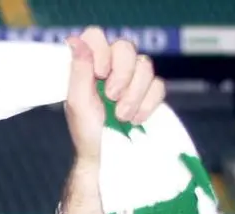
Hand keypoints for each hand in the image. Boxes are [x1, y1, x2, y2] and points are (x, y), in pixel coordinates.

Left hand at [64, 26, 165, 164]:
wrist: (106, 155)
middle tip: (112, 97)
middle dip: (122, 75)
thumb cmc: (86, 131)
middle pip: (126, 47)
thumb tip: (75, 41)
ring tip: (121, 115)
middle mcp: (111, 66)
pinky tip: (135, 119)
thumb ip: (78, 70)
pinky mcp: (150, 92)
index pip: (96, 36)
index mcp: (89, 66)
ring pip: (146, 66)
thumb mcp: (78, 103)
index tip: (98, 74)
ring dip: (133, 95)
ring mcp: (133, 78)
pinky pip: (159, 85)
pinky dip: (147, 104)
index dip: (101, 51)